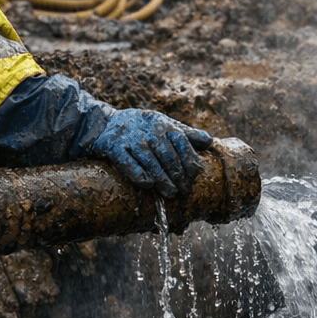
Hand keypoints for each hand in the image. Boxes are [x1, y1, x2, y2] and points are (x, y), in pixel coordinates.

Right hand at [87, 109, 213, 197]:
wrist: (106, 124)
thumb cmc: (143, 127)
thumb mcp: (165, 124)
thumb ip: (187, 134)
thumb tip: (210, 142)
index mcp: (164, 124)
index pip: (182, 143)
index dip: (189, 161)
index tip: (194, 177)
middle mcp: (149, 130)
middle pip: (168, 155)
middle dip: (178, 175)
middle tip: (183, 191)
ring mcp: (131, 138)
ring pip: (150, 160)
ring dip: (162, 179)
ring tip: (170, 193)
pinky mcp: (114, 147)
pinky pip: (127, 162)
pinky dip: (138, 174)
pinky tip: (148, 185)